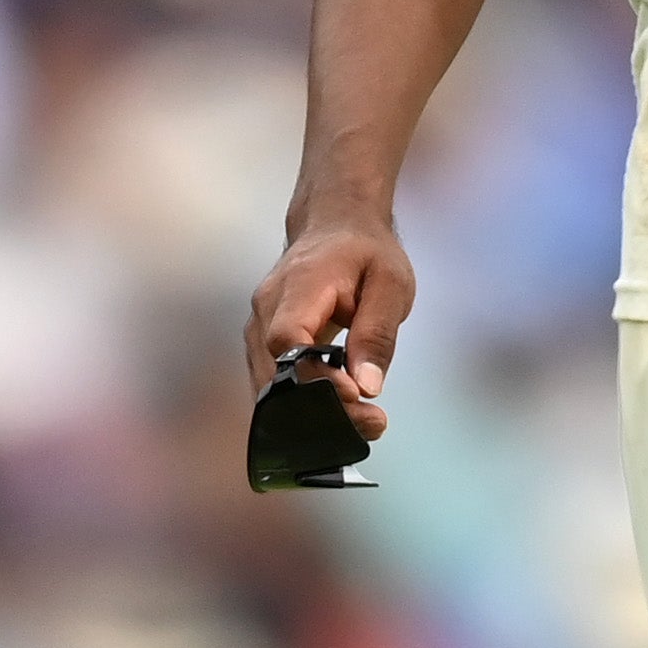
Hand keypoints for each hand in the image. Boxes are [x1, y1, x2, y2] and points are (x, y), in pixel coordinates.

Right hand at [242, 191, 414, 440]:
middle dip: (321, 408)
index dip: (315, 376)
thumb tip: (367, 386)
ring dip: (312, 414)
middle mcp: (266, 309)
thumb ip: (377, 333)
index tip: (356, 395)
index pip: (287, 340)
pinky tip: (340, 414)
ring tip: (364, 423)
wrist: (336, 225)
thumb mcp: (390, 284)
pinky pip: (273, 383)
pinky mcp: (261, 344)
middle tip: (371, 422)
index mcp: (298, 287)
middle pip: (276, 373)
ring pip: (271, 386)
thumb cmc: (365, 253)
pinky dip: (302, 405)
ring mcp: (257, 327)